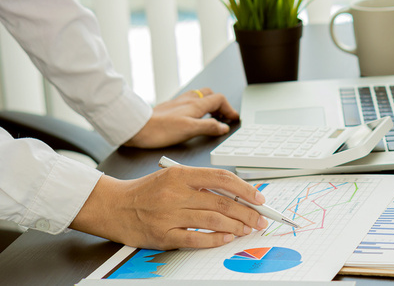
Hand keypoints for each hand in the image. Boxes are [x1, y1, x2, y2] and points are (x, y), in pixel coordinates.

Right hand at [70, 165, 268, 249]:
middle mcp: (175, 192)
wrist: (112, 205)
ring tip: (248, 228)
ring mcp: (168, 214)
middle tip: (261, 219)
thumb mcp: (173, 177)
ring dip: (236, 225)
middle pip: (221, 201)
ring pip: (212, 219)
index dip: (245, 189)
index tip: (259, 198)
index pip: (222, 178)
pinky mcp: (162, 235)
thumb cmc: (146, 191)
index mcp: (180, 174)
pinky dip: (215, 239)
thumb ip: (201, 184)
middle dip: (247, 212)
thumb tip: (236, 195)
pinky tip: (227, 238)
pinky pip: (195, 238)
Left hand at [124, 87, 238, 147]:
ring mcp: (178, 103)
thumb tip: (224, 127)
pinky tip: (192, 117)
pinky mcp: (169, 108)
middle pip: (210, 95)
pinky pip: (188, 102)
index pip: (219, 100)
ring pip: (198, 97)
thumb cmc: (160, 130)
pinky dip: (196, 108)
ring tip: (211, 116)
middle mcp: (188, 101)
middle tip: (224, 116)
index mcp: (196, 105)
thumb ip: (209, 127)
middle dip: (220, 104)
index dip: (229, 108)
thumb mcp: (190, 130)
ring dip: (208, 104)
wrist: (137, 128)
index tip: (234, 118)